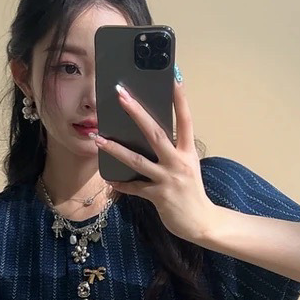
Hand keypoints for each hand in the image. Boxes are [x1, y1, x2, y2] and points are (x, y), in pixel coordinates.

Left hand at [94, 74, 215, 242]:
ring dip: (115, 149)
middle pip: (156, 133)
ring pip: (137, 160)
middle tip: (121, 95)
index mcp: (188, 152)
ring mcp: (168, 180)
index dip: (180, 98)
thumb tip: (149, 136)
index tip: (174, 76)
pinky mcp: (159, 197)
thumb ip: (172, 151)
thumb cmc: (191, 192)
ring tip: (97, 138)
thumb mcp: (187, 167)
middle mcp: (179, 163)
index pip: (185, 119)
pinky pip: (134, 188)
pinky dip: (121, 184)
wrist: (202, 223)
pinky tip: (109, 179)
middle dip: (137, 113)